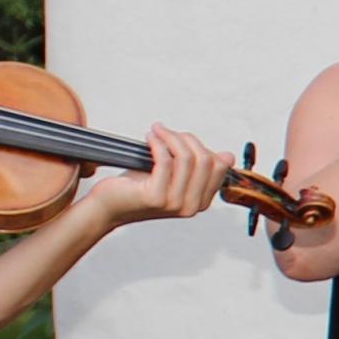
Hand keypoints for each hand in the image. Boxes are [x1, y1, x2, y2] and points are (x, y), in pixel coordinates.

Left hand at [92, 127, 228, 224]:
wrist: (109, 205)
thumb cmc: (138, 187)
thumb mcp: (175, 175)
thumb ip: (199, 167)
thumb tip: (228, 156)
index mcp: (201, 201)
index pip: (219, 166)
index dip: (200, 145)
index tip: (180, 137)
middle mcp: (191, 206)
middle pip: (205, 160)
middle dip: (185, 138)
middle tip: (165, 132)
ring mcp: (174, 204)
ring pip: (186, 158)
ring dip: (170, 137)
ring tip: (156, 131)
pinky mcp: (156, 197)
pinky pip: (165, 160)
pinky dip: (158, 142)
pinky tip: (149, 137)